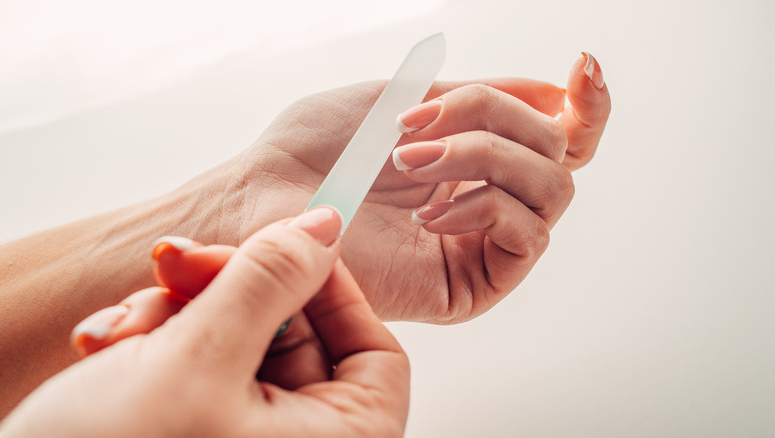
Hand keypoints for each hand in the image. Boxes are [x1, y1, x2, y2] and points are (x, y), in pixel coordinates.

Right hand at [0, 208, 409, 436]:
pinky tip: (106, 348)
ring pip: (238, 340)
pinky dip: (154, 344)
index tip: (288, 246)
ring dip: (177, 314)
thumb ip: (269, 284)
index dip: (333, 289)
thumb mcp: (197, 362)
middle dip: (228, 292)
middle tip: (176, 263)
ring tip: (122, 332)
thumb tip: (323, 230)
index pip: (375, 353)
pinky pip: (197, 364)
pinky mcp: (195, 430)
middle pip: (296, 335)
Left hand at [205, 53, 609, 322]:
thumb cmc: (321, 148)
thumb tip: (557, 95)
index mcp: (475, 159)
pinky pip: (528, 234)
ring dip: (484, 156)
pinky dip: (484, 206)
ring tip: (411, 161)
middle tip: (416, 125)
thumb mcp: (410, 97)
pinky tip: (428, 214)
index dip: (586, 105)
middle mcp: (487, 200)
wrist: (267, 197)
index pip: (559, 139)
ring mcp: (482, 244)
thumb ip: (486, 97)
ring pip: (551, 187)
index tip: (581, 68)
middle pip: (558, 152)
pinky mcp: (472, 285)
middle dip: (493, 119)